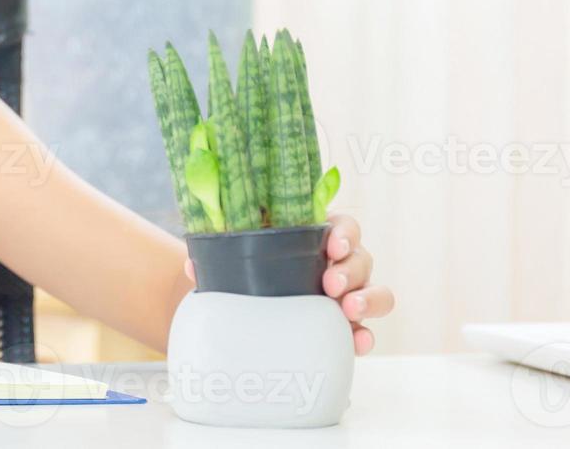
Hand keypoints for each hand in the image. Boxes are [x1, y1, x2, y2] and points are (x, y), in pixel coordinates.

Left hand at [181, 213, 393, 354]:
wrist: (250, 314)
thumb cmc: (248, 273)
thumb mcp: (235, 262)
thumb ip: (217, 258)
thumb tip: (192, 264)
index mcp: (315, 238)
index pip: (343, 226)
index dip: (344, 232)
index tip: (332, 243)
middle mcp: (339, 264)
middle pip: (362, 258)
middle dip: (350, 269)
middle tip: (330, 282)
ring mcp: (349, 296)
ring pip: (376, 291)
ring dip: (367, 298)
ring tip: (347, 308)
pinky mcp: (348, 327)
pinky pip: (367, 330)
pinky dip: (366, 336)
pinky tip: (358, 342)